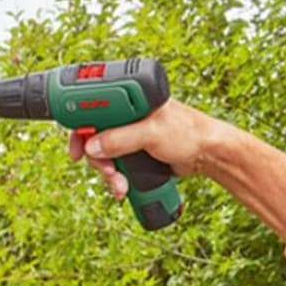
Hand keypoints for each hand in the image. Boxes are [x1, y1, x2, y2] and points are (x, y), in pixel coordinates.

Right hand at [68, 99, 220, 199]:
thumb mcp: (152, 133)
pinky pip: (117, 165)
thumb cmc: (189, 133)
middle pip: (94, 134)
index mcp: (129, 97)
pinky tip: (123, 187)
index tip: (76, 146)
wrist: (209, 155)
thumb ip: (121, 138)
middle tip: (106, 170)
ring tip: (120, 184)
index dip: (79, 125)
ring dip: (108, 172)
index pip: (92, 106)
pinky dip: (116, 178)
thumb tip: (92, 146)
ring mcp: (131, 134)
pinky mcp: (136, 152)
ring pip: (104, 153)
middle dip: (97, 157)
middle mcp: (127, 114)